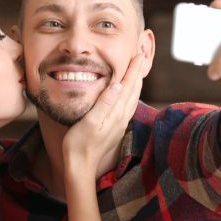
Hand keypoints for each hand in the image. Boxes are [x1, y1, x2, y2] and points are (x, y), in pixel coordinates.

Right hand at [62, 53, 144, 169]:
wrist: (80, 166)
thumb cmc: (79, 143)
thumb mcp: (89, 121)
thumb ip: (105, 102)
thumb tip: (119, 84)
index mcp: (115, 113)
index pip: (127, 86)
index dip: (133, 69)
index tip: (138, 54)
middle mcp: (121, 118)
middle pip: (134, 91)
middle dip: (138, 73)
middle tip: (141, 56)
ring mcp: (119, 124)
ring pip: (132, 99)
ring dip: (136, 83)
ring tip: (138, 71)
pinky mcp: (115, 128)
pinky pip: (127, 107)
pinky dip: (130, 95)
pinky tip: (128, 94)